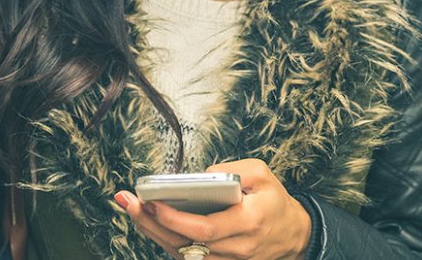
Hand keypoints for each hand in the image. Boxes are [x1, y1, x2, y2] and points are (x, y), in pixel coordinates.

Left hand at [114, 159, 311, 259]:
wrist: (293, 234)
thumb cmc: (274, 202)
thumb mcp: (262, 174)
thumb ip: (233, 170)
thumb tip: (201, 175)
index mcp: (249, 222)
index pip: (205, 228)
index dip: (175, 219)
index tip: (153, 202)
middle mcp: (236, 247)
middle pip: (186, 243)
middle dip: (153, 223)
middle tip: (129, 202)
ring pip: (182, 252)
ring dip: (153, 231)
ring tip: (132, 208)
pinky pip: (187, 256)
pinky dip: (165, 239)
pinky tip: (149, 222)